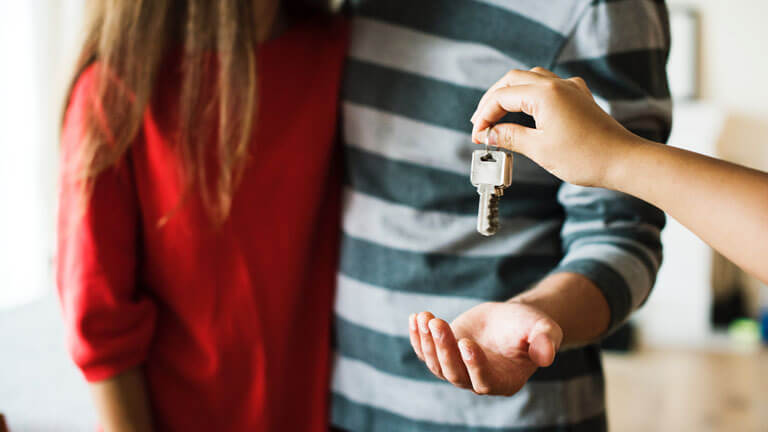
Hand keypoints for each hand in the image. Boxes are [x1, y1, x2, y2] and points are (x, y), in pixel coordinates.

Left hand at [408, 301, 562, 395]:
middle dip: (444, 348)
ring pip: (437, 364)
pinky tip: (415, 318)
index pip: (484, 381)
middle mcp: (478, 381)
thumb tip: (547, 355)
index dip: (473, 365)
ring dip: (428, 342)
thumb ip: (546, 341)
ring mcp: (458, 369)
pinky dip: (418, 337)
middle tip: (437, 323)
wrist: (512, 319)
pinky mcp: (444, 355)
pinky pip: (425, 352)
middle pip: (455, 373)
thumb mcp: (544, 329)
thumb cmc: (531, 326)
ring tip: (425, 317)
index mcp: (504, 381)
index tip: (465, 342)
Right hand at [470, 67, 640, 187]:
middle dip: (493, 101)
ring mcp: (570, 89)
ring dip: (510, 95)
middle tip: (480, 124)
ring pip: (530, 79)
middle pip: (512, 80)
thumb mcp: (540, 149)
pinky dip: (530, 95)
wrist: (624, 161)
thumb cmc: (585, 157)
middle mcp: (557, 84)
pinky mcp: (579, 98)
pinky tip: (526, 111)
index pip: (502, 96)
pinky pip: (548, 86)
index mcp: (544, 93)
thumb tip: (489, 134)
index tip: (477, 137)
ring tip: (497, 116)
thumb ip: (510, 137)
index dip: (485, 116)